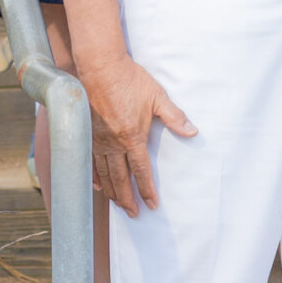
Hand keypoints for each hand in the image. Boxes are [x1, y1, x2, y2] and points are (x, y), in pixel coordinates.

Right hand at [80, 52, 195, 217]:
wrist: (100, 68)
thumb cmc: (131, 80)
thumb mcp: (157, 97)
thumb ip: (175, 117)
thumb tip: (193, 132)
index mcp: (132, 137)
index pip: (141, 170)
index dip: (147, 190)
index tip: (151, 205)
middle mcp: (114, 143)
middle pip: (121, 178)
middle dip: (127, 199)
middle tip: (133, 214)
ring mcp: (98, 140)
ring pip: (105, 174)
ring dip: (112, 192)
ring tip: (118, 205)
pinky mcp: (87, 134)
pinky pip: (90, 162)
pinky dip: (95, 177)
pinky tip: (98, 186)